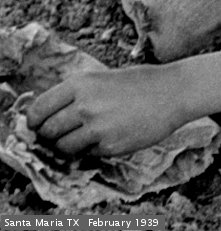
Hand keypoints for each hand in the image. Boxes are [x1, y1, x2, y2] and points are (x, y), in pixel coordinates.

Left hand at [25, 64, 188, 158]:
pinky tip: (108, 136)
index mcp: (80, 84)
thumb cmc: (140, 82)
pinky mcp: (110, 146)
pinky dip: (92, 149)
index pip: (38, 109)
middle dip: (51, 135)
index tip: (38, 125)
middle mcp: (84, 105)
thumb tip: (50, 115)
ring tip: (87, 135)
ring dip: (69, 145)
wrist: (174, 92)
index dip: (34, 121)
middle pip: (48, 131)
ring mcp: (97, 128)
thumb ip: (77, 94)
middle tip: (63, 132)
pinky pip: (87, 154)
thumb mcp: (103, 78)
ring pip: (63, 147)